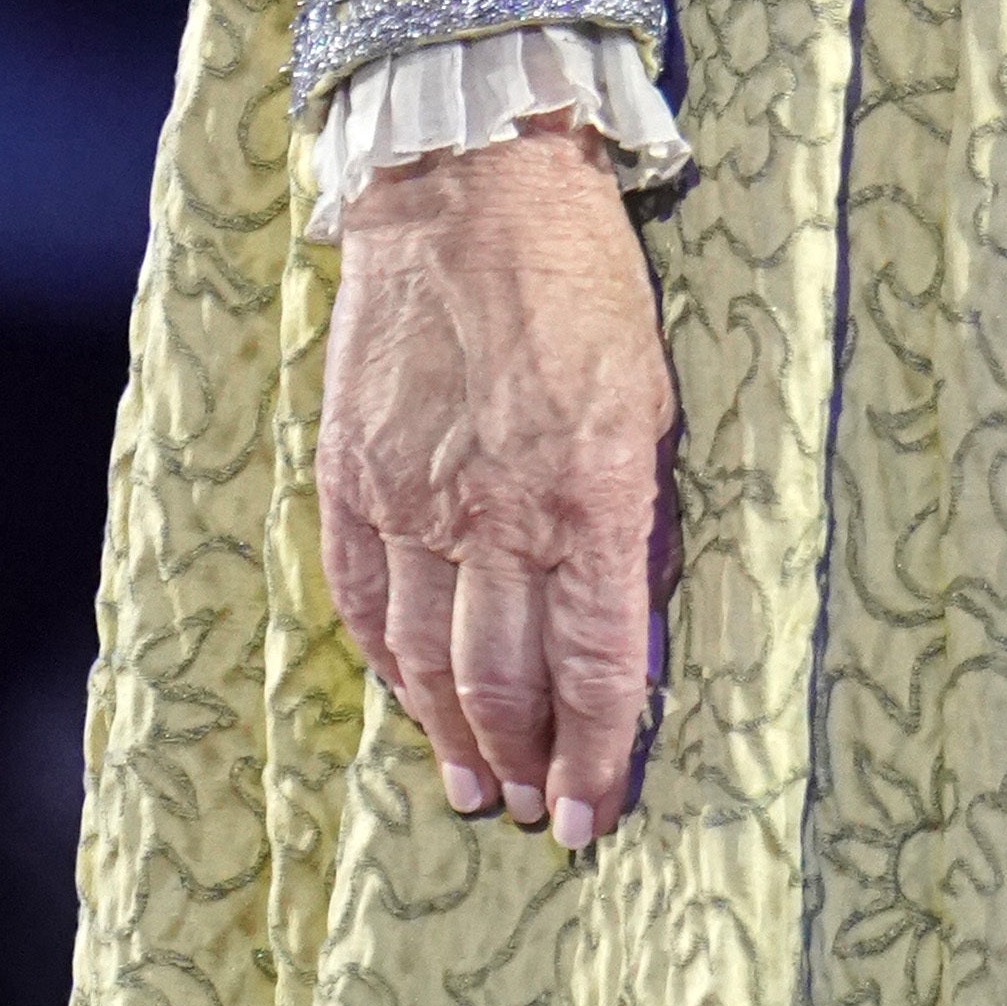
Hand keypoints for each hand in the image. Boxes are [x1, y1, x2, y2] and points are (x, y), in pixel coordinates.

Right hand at [318, 118, 672, 844]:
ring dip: (455, 735)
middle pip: (507, 680)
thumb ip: (638, 515)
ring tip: (477, 785)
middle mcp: (497, 514)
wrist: (472, 187)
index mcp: (590, 493)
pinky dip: (388, 665)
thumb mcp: (652, 395)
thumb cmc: (587, 282)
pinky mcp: (354, 475)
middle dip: (527, 760)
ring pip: (428, 659)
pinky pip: (364, 599)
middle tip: (536, 809)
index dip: (598, 754)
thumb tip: (631, 624)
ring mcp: (415, 499)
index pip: (597, 665)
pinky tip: (410, 699)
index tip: (597, 818)